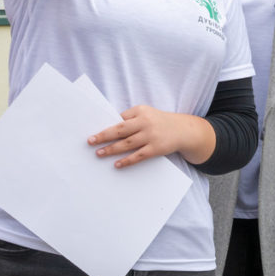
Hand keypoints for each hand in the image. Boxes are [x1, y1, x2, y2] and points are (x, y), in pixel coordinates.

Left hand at [88, 105, 209, 167]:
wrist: (183, 130)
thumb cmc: (159, 122)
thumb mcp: (147, 114)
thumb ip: (131, 119)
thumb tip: (109, 129)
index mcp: (141, 111)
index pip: (120, 118)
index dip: (106, 125)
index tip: (93, 130)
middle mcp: (145, 122)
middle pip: (120, 129)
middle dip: (104, 135)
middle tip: (91, 141)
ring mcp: (151, 136)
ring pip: (127, 144)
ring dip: (111, 149)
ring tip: (99, 153)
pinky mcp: (156, 148)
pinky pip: (138, 156)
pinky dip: (126, 160)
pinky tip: (117, 164)